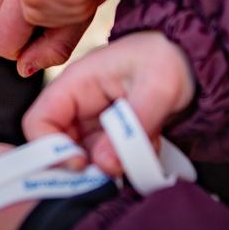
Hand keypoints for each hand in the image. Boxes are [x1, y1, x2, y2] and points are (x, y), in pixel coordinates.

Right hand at [23, 31, 194, 175]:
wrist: (189, 61)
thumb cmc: (170, 60)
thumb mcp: (159, 88)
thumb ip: (134, 125)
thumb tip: (105, 164)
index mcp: (75, 83)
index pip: (38, 122)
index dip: (51, 149)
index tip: (82, 165)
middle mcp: (77, 106)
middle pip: (58, 148)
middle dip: (86, 166)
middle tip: (118, 170)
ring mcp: (93, 124)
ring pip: (86, 161)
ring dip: (112, 167)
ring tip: (144, 150)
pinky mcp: (109, 138)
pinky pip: (107, 162)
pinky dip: (127, 165)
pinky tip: (148, 149)